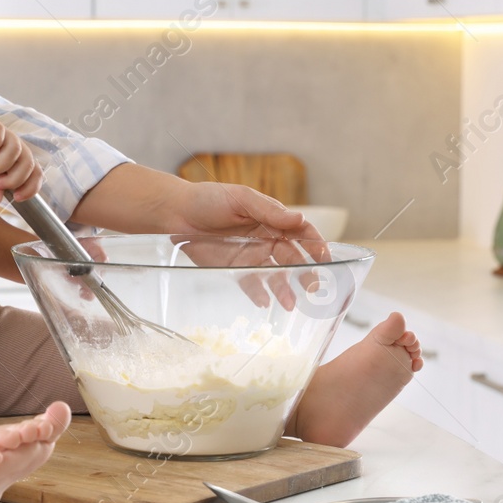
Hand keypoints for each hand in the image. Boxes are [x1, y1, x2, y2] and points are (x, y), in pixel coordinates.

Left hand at [159, 183, 333, 310]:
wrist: (176, 212)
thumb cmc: (209, 198)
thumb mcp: (241, 198)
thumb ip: (269, 210)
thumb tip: (299, 217)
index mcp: (272, 218)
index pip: (302, 232)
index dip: (316, 244)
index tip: (326, 258)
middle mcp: (267, 238)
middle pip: (293, 257)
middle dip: (306, 272)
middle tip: (313, 287)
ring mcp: (252, 255)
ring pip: (276, 274)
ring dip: (285, 288)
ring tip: (290, 303)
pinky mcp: (236, 269)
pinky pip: (252, 284)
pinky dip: (260, 294)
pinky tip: (265, 303)